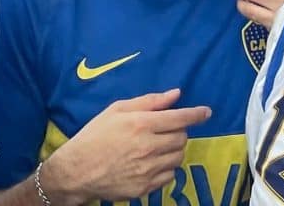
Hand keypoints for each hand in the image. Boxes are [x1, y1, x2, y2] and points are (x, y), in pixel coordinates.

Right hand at [38, 89, 213, 203]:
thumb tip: (176, 94)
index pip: (180, 118)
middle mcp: (147, 147)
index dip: (196, 114)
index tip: (206, 112)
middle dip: (178, 132)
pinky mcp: (144, 188)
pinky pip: (169, 176)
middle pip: (181, 138)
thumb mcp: (117, 110)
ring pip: (178, 157)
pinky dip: (166, 168)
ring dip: (174, 150)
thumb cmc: (95, 135)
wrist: (76, 170)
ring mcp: (147, 170)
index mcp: (141, 124)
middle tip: (164, 131)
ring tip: (157, 147)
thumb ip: (149, 101)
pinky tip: (151, 163)